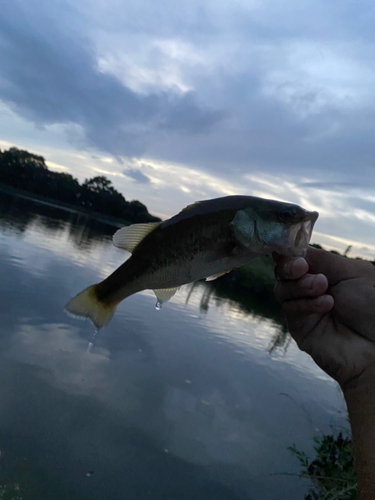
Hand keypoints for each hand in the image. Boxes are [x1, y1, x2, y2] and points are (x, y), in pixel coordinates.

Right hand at [273, 247, 374, 390]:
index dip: (291, 253)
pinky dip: (306, 303)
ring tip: (323, 287)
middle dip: (290, 267)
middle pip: (283, 271)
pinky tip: (326, 305)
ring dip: (300, 285)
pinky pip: (289, 308)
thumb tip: (287, 249)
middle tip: (303, 268)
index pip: (297, 257)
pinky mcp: (297, 326)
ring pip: (281, 288)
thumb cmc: (372, 306)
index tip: (297, 254)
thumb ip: (321, 258)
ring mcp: (302, 307)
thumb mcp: (352, 272)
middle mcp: (309, 287)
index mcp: (325, 271)